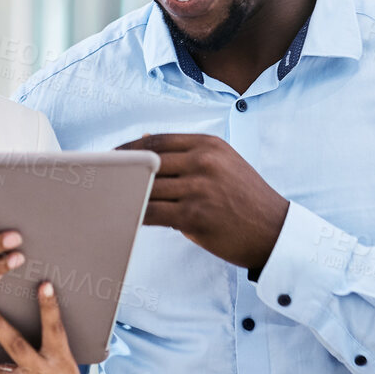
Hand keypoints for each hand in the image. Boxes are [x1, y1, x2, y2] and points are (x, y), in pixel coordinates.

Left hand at [116, 132, 289, 276]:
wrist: (274, 232)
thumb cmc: (245, 200)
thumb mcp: (224, 164)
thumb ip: (188, 153)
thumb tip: (146, 141)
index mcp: (209, 145)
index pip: (157, 142)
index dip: (128, 149)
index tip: (111, 158)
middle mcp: (204, 161)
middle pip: (147, 162)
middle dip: (121, 171)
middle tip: (100, 180)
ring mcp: (199, 188)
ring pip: (147, 188)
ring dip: (125, 196)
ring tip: (107, 200)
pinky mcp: (195, 215)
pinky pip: (153, 213)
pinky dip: (134, 216)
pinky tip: (125, 219)